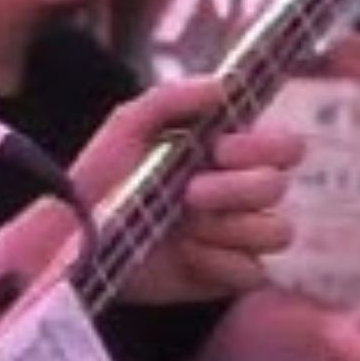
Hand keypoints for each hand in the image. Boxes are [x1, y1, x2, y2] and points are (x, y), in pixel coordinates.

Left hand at [72, 78, 302, 304]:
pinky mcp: (224, 275)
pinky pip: (252, 271)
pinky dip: (219, 263)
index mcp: (228, 155)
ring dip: (229, 228)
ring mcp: (235, 236)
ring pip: (276, 231)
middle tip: (189, 194)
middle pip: (277, 188)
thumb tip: (222, 85)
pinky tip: (185, 256)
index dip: (263, 147)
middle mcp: (239, 194)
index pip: (284, 146)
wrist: (75, 237)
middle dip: (237, 189)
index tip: (219, 149)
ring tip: (183, 229)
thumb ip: (171, 97)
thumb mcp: (126, 126)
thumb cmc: (102, 177)